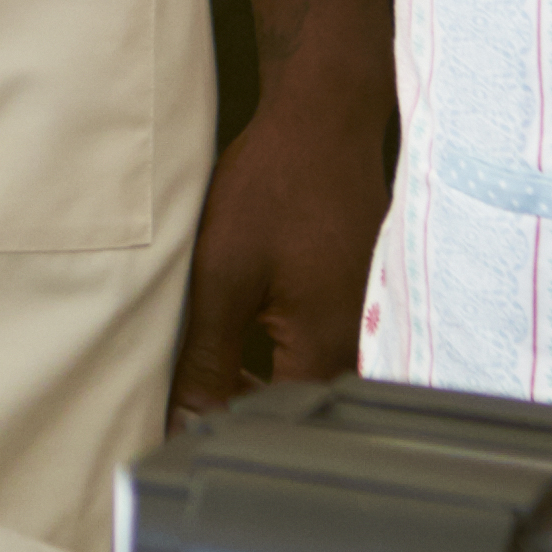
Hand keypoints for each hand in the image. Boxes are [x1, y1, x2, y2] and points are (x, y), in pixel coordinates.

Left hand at [167, 94, 395, 420]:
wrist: (324, 120)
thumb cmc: (276, 186)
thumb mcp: (223, 277)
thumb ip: (210, 360)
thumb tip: (187, 422)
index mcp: (326, 350)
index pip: (275, 426)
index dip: (225, 431)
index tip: (185, 423)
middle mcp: (359, 344)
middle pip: (297, 408)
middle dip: (244, 409)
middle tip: (193, 396)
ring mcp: (366, 321)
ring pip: (308, 380)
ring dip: (261, 382)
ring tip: (215, 368)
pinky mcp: (362, 301)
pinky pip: (322, 351)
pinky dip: (283, 355)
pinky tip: (249, 340)